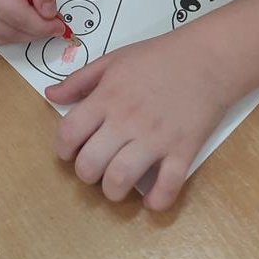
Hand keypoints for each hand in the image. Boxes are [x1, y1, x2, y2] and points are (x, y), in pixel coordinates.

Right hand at [0, 0, 65, 44]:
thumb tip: (48, 12)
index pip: (15, 16)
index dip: (41, 25)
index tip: (60, 25)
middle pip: (7, 31)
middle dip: (35, 31)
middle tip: (54, 22)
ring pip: (0, 37)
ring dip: (24, 34)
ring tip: (39, 17)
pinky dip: (12, 31)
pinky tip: (24, 16)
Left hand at [45, 27, 231, 210]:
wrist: (207, 58)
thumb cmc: (158, 56)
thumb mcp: (114, 60)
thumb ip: (80, 80)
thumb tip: (50, 95)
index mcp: (107, 97)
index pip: (69, 133)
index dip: (62, 149)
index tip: (70, 152)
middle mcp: (127, 120)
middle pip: (90, 164)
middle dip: (86, 174)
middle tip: (95, 168)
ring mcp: (156, 138)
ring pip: (121, 180)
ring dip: (113, 192)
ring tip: (117, 185)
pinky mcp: (184, 150)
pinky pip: (168, 187)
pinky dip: (157, 201)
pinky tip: (152, 199)